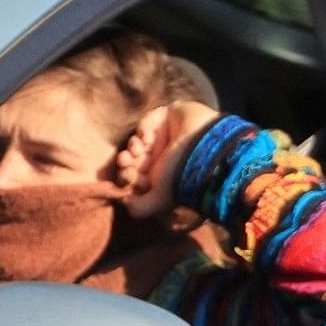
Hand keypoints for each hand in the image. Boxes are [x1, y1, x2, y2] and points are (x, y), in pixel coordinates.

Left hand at [112, 100, 224, 220]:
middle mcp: (162, 156)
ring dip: (133, 146)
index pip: (134, 174)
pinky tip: (147, 138)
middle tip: (124, 161)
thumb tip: (124, 202)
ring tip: (137, 150)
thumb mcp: (159, 199)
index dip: (126, 175)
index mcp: (160, 175)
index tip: (126, 176)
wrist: (201, 152)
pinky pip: (147, 121)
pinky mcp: (167, 117)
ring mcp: (164, 136)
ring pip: (138, 140)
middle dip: (125, 161)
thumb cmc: (181, 177)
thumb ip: (140, 208)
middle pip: (133, 157)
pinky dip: (142, 130)